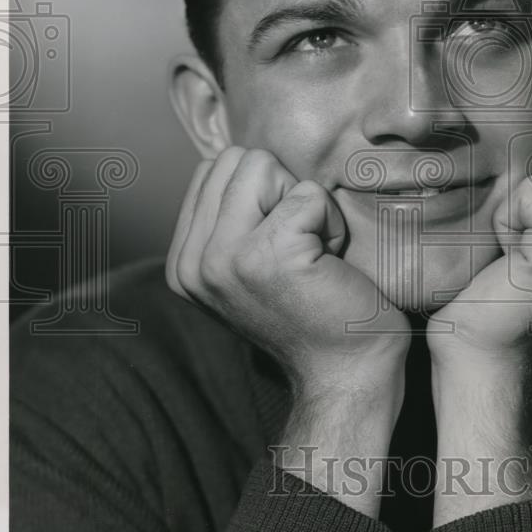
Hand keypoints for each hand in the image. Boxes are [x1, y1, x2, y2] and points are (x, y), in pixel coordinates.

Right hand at [166, 147, 411, 516]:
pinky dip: (331, 222)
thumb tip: (240, 158)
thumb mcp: (253, 264)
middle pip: (237, 159)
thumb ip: (233, 217)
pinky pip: (307, 193)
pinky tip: (329, 265)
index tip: (282, 247)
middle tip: (301, 248)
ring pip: (265, 166)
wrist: (347, 374)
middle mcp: (193, 262)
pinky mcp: (266, 255)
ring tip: (313, 255)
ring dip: (305, 205)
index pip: (213, 168)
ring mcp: (224, 259)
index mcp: (184, 263)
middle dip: (281, 191)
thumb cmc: (316, 312)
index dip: (263, 193)